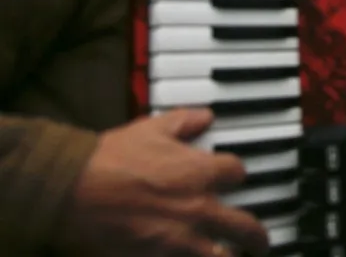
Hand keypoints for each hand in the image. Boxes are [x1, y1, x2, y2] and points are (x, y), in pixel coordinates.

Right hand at [53, 108, 269, 256]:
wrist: (74, 188)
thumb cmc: (110, 158)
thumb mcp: (152, 128)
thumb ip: (184, 121)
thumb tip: (205, 116)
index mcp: (200, 172)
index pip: (238, 172)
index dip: (237, 174)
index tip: (234, 178)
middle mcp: (198, 207)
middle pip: (245, 226)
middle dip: (257, 235)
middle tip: (260, 241)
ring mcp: (181, 238)